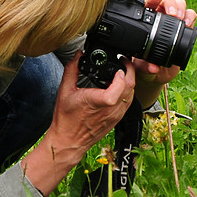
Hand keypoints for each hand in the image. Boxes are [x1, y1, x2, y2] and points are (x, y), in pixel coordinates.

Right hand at [21, 52, 136, 195]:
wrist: (69, 141)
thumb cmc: (66, 119)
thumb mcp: (64, 90)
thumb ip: (72, 69)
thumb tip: (78, 55)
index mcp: (97, 101)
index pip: (118, 88)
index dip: (121, 75)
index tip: (117, 66)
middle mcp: (110, 109)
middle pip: (130, 87)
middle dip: (129, 71)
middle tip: (123, 62)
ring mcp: (115, 115)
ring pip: (132, 94)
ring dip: (129, 81)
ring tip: (120, 73)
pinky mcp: (117, 119)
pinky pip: (128, 102)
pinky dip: (127, 91)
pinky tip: (117, 87)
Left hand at [132, 0, 196, 105]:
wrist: (155, 73)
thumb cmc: (144, 66)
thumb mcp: (141, 67)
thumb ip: (145, 67)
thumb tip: (152, 67)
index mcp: (145, 21)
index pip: (150, 3)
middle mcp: (160, 18)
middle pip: (167, 0)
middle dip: (171, 3)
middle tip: (172, 14)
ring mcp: (173, 21)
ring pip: (180, 4)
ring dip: (181, 8)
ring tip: (180, 19)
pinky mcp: (185, 27)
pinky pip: (190, 16)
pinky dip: (190, 17)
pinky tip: (188, 24)